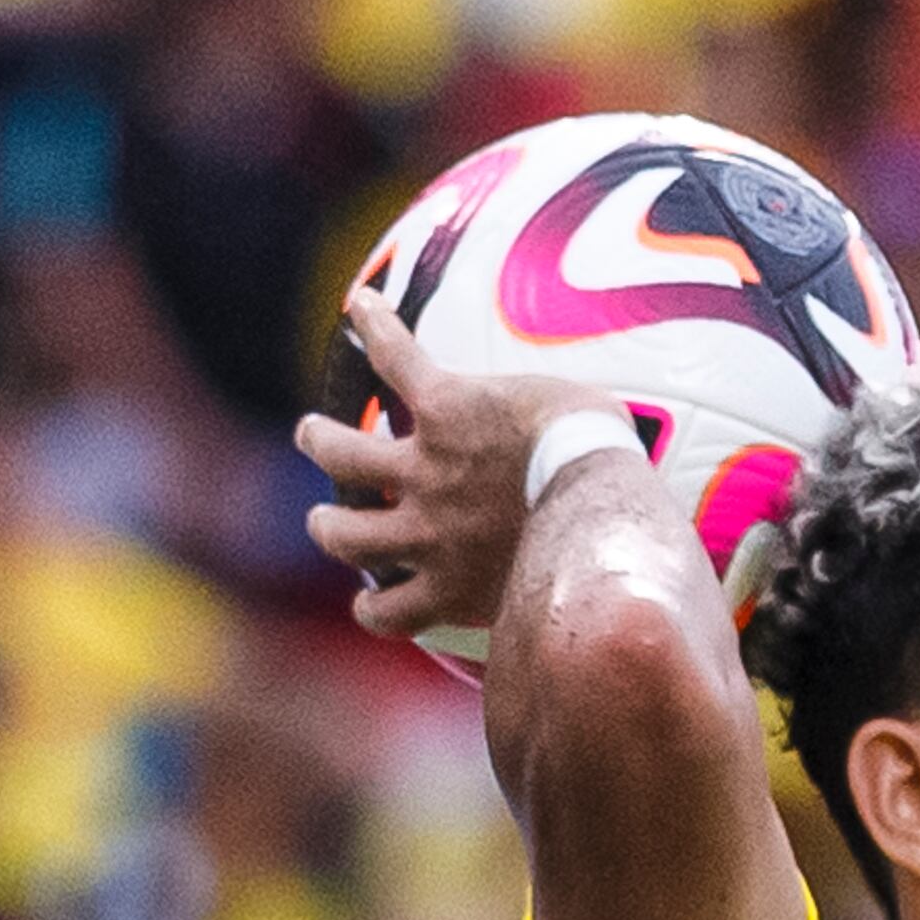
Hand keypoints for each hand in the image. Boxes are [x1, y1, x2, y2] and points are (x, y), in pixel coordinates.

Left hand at [293, 291, 628, 641]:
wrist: (605, 518)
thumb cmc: (602, 451)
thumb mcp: (575, 401)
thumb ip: (548, 405)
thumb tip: (579, 410)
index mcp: (449, 409)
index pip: (393, 351)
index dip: (372, 323)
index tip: (360, 307)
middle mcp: (423, 471)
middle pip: (338, 453)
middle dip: (319, 440)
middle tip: (315, 435)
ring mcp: (429, 535)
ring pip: (346, 535)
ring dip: (329, 525)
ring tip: (326, 522)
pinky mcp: (448, 591)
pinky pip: (391, 612)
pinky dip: (376, 610)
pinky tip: (372, 608)